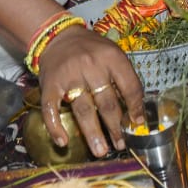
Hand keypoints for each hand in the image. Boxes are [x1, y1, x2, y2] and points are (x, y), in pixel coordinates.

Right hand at [38, 26, 144, 156]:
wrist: (59, 37)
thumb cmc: (92, 50)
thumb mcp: (112, 55)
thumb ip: (123, 78)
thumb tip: (134, 111)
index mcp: (112, 58)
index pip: (129, 86)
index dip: (136, 107)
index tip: (137, 124)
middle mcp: (92, 66)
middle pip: (107, 102)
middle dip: (115, 127)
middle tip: (120, 145)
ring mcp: (69, 76)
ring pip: (83, 109)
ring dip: (93, 133)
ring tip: (101, 150)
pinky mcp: (49, 85)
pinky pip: (51, 110)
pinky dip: (56, 127)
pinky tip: (63, 142)